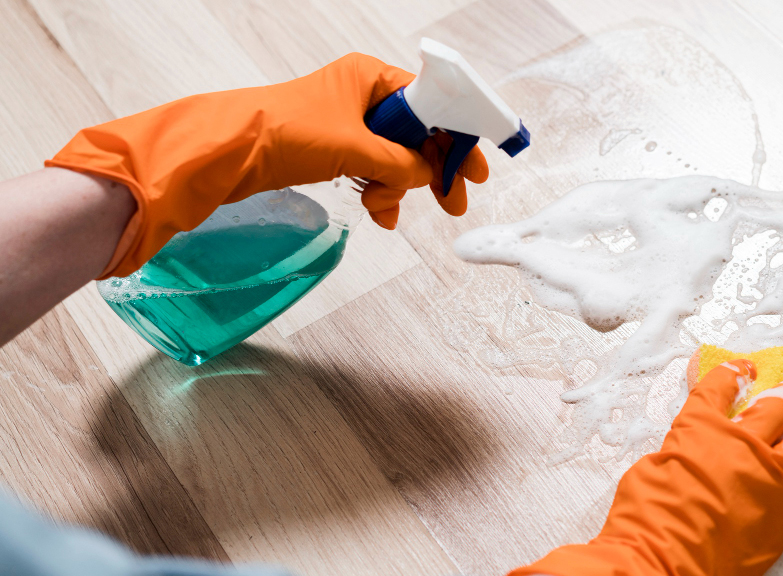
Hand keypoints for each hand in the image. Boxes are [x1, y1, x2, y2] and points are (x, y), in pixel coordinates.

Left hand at [46, 53, 487, 277]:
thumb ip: (400, 162)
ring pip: (395, 159)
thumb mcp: (354, 148)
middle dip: (432, 170)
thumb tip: (429, 174)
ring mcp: (349, 124)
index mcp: (372, 78)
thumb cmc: (285, 132)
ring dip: (398, 188)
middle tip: (453, 202)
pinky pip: (372, 172)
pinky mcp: (333, 149)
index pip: (432, 104)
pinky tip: (377, 213)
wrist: (228, 153)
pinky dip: (378, 193)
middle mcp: (363, 96)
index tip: (475, 168)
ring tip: (388, 210)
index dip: (456, 136)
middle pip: (417, 134)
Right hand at [506, 361, 782, 575]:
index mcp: (700, 428)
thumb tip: (695, 450)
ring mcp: (771, 478)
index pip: (719, 388)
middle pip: (776, 408)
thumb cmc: (645, 518)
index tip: (743, 367)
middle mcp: (742, 445)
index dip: (731, 373)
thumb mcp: (651, 466)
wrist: (664, 565)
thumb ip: (682, 450)